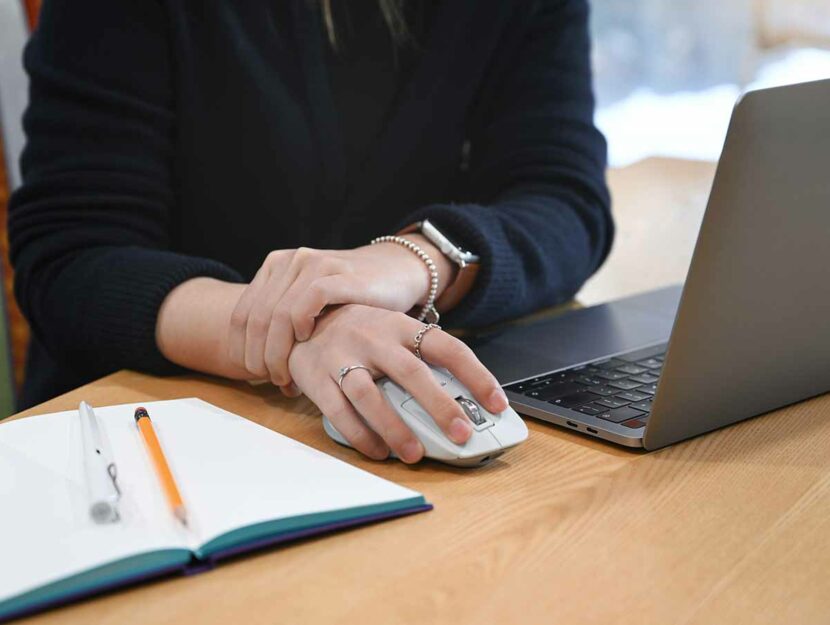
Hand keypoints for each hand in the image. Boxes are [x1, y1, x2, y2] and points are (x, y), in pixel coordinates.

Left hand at [228, 237, 455, 388]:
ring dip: (277, 352)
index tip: (254, 377)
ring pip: (277, 314)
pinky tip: (307, 340)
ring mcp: (312, 264)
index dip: (242, 350)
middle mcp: (289, 261)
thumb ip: (283, 327)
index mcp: (275, 267)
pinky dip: (300, 326)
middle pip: (256, 318)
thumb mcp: (309, 309)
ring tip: (287, 375)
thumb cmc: (352, 300)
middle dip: (259, 357)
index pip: (242, 315)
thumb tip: (256, 369)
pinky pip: (306, 302)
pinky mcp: (337, 272)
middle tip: (272, 381)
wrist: (396, 273)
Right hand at [287, 304, 508, 462]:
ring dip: (395, 428)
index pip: (447, 347)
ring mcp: (343, 356)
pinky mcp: (317, 377)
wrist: (302, 318)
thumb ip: (420, 360)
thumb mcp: (392, 334)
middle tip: (461, 433)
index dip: (476, 375)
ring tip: (415, 453)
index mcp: (400, 326)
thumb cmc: (358, 332)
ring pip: (371, 396)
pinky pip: (339, 411)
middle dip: (440, 406)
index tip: (497, 403)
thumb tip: (463, 400)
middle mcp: (374, 338)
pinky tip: (378, 451)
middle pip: (412, 373)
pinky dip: (361, 435)